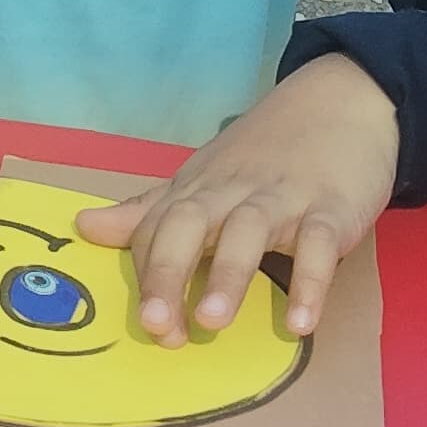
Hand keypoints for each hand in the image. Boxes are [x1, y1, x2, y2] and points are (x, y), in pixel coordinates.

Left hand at [73, 52, 399, 347]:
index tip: (146, 325)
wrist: (341, 101)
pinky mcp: (331, 207)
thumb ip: (149, 211)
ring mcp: (283, 198)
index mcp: (199, 190)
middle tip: (158, 326)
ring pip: (248, 231)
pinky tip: (301, 325)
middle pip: (189, 226)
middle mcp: (232, 192)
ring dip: (228, 276)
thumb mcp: (203, 179)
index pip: (158, 229)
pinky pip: (319, 245)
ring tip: (213, 323)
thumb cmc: (266, 153)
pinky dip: (310, 283)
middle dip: (168, 274)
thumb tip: (85, 226)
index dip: (148, 275)